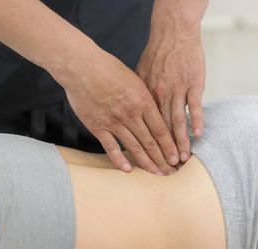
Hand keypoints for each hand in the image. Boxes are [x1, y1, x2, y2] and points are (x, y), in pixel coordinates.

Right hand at [60, 48, 178, 174]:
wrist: (81, 66)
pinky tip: (128, 170)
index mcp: (143, 101)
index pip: (161, 129)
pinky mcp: (97, 126)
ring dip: (147, 162)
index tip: (177, 158)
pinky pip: (111, 147)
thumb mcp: (135, 79)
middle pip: (151, 142)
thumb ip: (146, 98)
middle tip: (171, 172)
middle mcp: (131, 114)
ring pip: (134, 147)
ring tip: (156, 173)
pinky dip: (119, 159)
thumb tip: (158, 112)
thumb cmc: (108, 69)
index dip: (170, 146)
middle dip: (163, 159)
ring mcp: (114, 121)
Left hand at [136, 0, 207, 162]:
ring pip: (177, 121)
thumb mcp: (140, 74)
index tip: (150, 160)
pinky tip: (198, 135)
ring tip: (184, 159)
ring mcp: (177, 90)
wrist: (173, 33)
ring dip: (181, 142)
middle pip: (162, 129)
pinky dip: (196, 121)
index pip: (147, 127)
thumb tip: (134, 111)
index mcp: (146, 95)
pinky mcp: (193, 85)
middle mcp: (160, 95)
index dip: (149, 144)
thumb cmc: (157, 53)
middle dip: (165, 151)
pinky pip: (194, 107)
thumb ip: (140, 94)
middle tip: (168, 168)